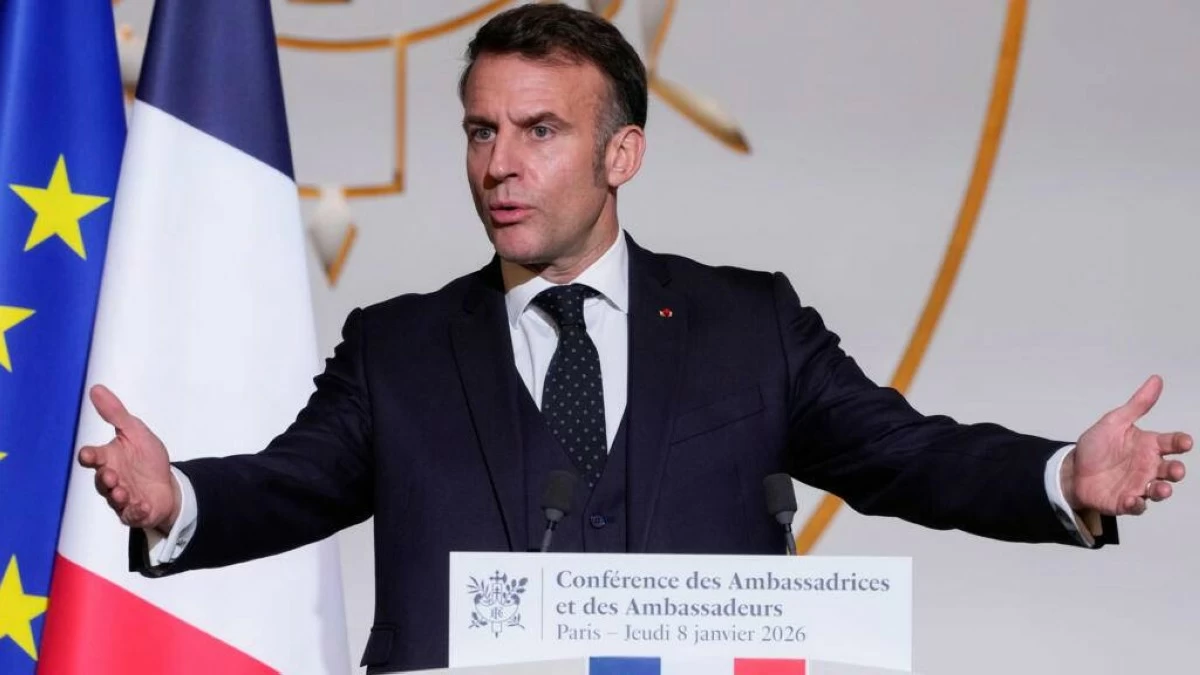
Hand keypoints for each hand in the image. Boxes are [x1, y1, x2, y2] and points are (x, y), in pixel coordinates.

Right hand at [77, 384, 180, 533]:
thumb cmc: (146, 458)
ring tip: (122, 491)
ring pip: (114, 499)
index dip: (89, 456)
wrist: (167, 485)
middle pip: (101, 481)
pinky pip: (132, 514)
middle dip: (104, 479)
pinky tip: (141, 505)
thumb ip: (115, 413)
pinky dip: (136, 510)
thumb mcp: (135, 431)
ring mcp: (122, 497)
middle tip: (110, 475)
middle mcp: (111, 479)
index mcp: (108, 458)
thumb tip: (96, 389)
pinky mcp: (135, 512)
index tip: (89, 455)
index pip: (92, 457)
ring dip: (117, 495)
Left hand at [1063, 375, 1190, 515]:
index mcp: (1149, 446)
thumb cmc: (1097, 446)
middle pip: (1171, 470)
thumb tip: (1156, 379)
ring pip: (1158, 490)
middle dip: (1176, 471)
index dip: (1180, 442)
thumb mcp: (1114, 422)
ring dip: (1162, 491)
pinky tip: (1131, 500)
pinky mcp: (1125, 501)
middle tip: (1174, 470)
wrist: (1072, 469)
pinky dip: (1136, 504)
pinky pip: (1135, 506)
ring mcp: (1139, 485)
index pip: (1172, 443)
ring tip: (1161, 489)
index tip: (1184, 442)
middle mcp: (1149, 467)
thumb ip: (1137, 405)